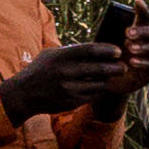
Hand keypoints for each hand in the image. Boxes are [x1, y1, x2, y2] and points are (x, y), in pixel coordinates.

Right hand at [0, 43, 132, 126]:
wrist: (24, 94)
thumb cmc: (41, 70)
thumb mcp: (51, 55)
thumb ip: (71, 51)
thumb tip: (96, 47)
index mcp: (60, 57)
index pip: (89, 50)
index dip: (107, 50)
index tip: (117, 51)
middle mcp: (65, 72)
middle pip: (99, 68)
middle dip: (115, 67)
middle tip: (124, 66)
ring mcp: (69, 88)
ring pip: (99, 83)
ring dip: (109, 80)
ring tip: (115, 75)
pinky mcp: (72, 102)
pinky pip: (94, 95)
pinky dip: (101, 90)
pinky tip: (104, 85)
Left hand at [109, 5, 148, 81]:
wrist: (112, 78)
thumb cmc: (111, 55)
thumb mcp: (108, 41)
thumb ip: (113, 30)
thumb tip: (113, 18)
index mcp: (141, 31)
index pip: (146, 18)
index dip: (144, 10)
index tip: (136, 2)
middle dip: (143, 32)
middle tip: (128, 34)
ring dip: (146, 48)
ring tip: (130, 49)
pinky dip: (144, 63)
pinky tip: (132, 62)